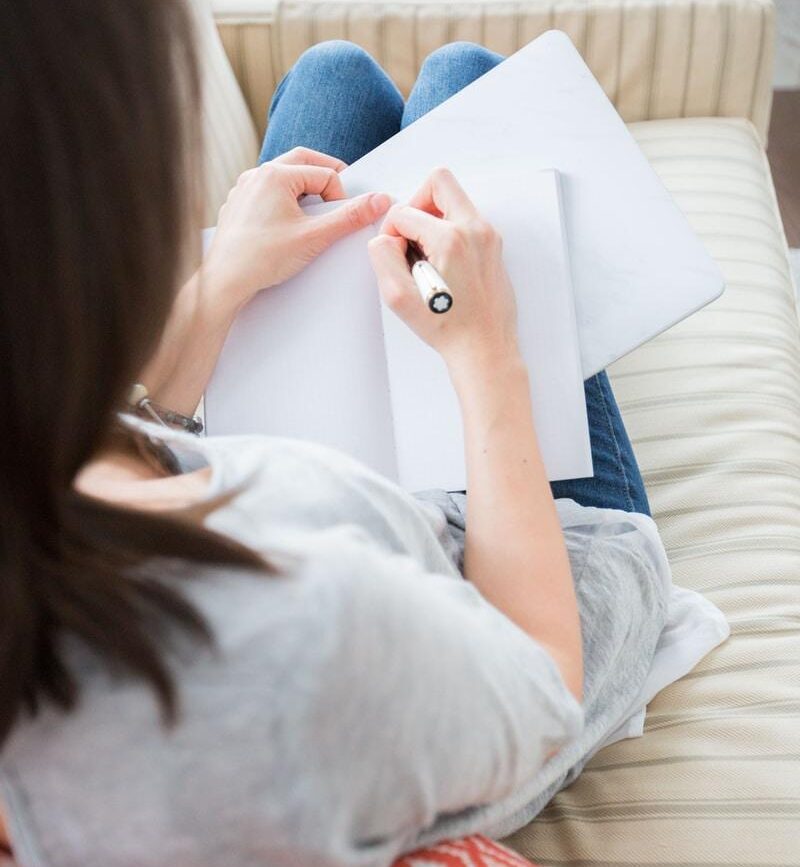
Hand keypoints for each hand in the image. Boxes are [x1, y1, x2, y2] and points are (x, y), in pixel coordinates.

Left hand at [202, 147, 391, 311]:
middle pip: (302, 162)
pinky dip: (283, 200)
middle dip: (325, 177)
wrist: (225, 281)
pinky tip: (287, 224)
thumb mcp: (315, 237)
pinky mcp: (237, 205)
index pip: (324, 174)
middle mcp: (257, 175)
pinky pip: (266, 192)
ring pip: (283, 176)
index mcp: (276, 174)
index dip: (340, 196)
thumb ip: (349, 217)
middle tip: (339, 196)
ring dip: (303, 188)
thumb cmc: (262, 258)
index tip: (342, 218)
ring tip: (313, 212)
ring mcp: (244, 189)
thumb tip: (378, 201)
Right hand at [367, 167, 519, 370]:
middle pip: (439, 182)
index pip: (404, 212)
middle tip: (410, 234)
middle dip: (416, 203)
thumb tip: (387, 238)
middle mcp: (475, 230)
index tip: (395, 255)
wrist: (484, 349)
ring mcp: (488, 236)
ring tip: (426, 254)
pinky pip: (466, 221)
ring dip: (433, 218)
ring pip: (454, 200)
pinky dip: (449, 232)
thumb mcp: (399, 297)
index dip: (390, 232)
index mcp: (451, 238)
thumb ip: (382, 256)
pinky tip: (442, 264)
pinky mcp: (494, 247)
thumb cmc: (449, 328)